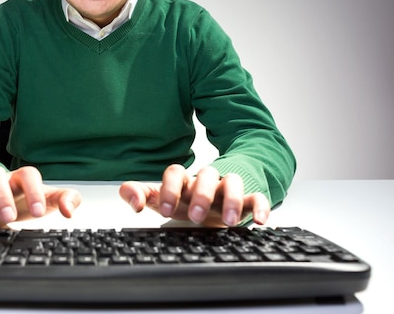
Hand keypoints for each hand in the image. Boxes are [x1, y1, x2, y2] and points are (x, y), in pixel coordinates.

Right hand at [0, 166, 81, 229]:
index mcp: (21, 178)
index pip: (28, 174)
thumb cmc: (26, 201)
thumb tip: (69, 210)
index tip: (39, 212)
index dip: (33, 190)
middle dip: (1, 195)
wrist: (2, 204)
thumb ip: (65, 200)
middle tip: (9, 217)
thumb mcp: (48, 202)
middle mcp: (0, 180)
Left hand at [119, 165, 269, 226]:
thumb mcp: (161, 200)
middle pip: (206, 175)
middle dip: (201, 194)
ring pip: (234, 182)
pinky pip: (258, 197)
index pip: (176, 172)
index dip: (169, 188)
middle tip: (195, 216)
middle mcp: (207, 180)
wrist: (217, 199)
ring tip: (230, 222)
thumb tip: (131, 199)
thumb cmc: (185, 200)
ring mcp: (228, 188)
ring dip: (232, 200)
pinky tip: (260, 221)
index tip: (164, 209)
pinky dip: (261, 206)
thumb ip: (140, 195)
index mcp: (184, 179)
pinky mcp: (249, 199)